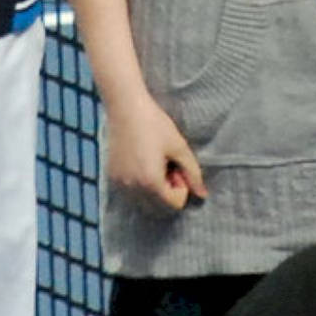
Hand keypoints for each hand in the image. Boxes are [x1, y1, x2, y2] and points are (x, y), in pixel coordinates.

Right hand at [104, 94, 206, 216]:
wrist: (126, 108)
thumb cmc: (156, 125)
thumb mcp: (180, 147)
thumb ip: (193, 174)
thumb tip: (203, 195)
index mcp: (151, 182)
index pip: (174, 204)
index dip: (181, 187)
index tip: (177, 167)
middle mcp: (133, 188)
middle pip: (159, 207)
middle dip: (167, 191)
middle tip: (167, 165)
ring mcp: (120, 184)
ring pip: (144, 202)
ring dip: (153, 189)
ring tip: (154, 163)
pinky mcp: (112, 177)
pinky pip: (131, 193)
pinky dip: (140, 184)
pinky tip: (141, 161)